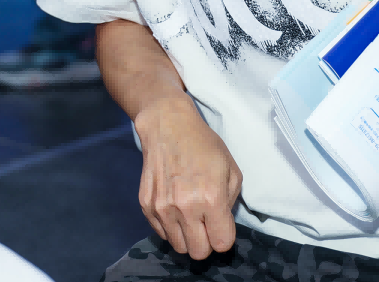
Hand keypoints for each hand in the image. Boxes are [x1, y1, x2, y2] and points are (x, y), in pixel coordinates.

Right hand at [133, 96, 243, 259]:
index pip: (221, 244)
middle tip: (206, 225)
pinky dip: (171, 227)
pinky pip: (162, 233)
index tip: (221, 224)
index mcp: (211, 198)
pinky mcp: (146, 205)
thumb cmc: (204, 145)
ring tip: (190, 216)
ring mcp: (162, 208)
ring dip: (188, 236)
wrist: (168, 126)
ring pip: (179, 247)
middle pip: (198, 252)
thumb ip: (230, 204)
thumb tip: (221, 224)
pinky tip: (175, 207)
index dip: (224, 236)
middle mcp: (185, 207)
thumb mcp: (232, 170)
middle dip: (206, 242)